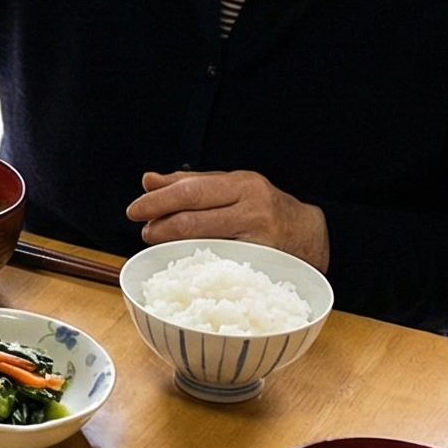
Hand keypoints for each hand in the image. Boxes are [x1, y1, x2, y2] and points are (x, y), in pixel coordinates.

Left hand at [126, 169, 331, 272]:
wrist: (312, 234)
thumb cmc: (264, 209)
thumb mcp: (231, 186)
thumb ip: (190, 183)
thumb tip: (149, 180)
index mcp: (242, 184)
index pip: (191, 191)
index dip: (158, 201)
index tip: (135, 210)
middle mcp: (252, 209)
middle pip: (194, 218)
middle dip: (161, 226)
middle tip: (145, 231)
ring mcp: (259, 239)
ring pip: (204, 244)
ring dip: (173, 246)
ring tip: (158, 243)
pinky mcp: (262, 266)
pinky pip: (222, 266)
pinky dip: (197, 264)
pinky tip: (184, 264)